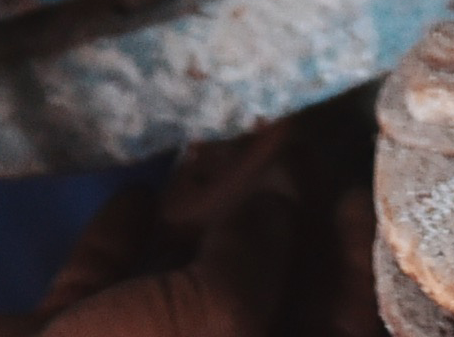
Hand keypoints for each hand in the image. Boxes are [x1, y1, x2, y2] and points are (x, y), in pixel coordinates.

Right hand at [0, 101, 372, 336]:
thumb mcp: (214, 313)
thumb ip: (258, 248)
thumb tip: (284, 186)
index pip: (334, 318)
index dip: (349, 255)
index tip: (349, 183)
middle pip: (256, 288)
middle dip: (267, 216)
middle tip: (283, 135)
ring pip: (179, 284)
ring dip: (198, 216)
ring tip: (219, 140)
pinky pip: (104, 289)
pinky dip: (120, 244)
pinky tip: (135, 194)